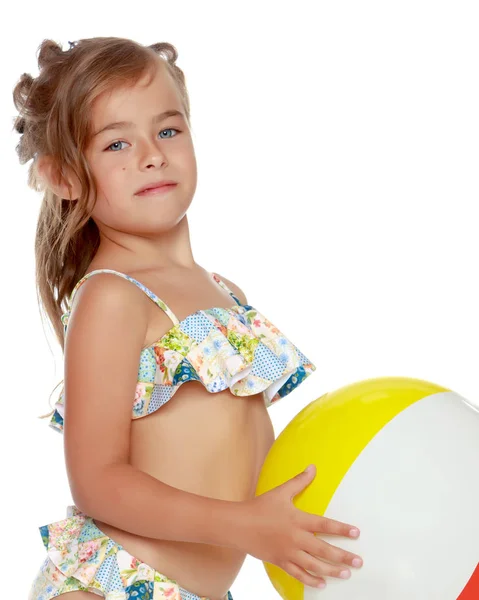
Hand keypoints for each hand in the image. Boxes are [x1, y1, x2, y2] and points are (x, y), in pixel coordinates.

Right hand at [239, 464, 362, 588]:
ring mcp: (288, 552)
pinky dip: (311, 581)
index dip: (342, 529)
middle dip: (343, 557)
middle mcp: (295, 538)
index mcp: (297, 519)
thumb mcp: (281, 492)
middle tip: (359, 561)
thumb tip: (313, 467)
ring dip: (332, 571)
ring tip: (346, 573)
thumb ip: (299, 481)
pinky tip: (322, 584)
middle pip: (324, 550)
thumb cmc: (260, 506)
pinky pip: (299, 574)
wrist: (238, 525)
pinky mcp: (280, 562)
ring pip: (314, 566)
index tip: (356, 533)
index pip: (324, 524)